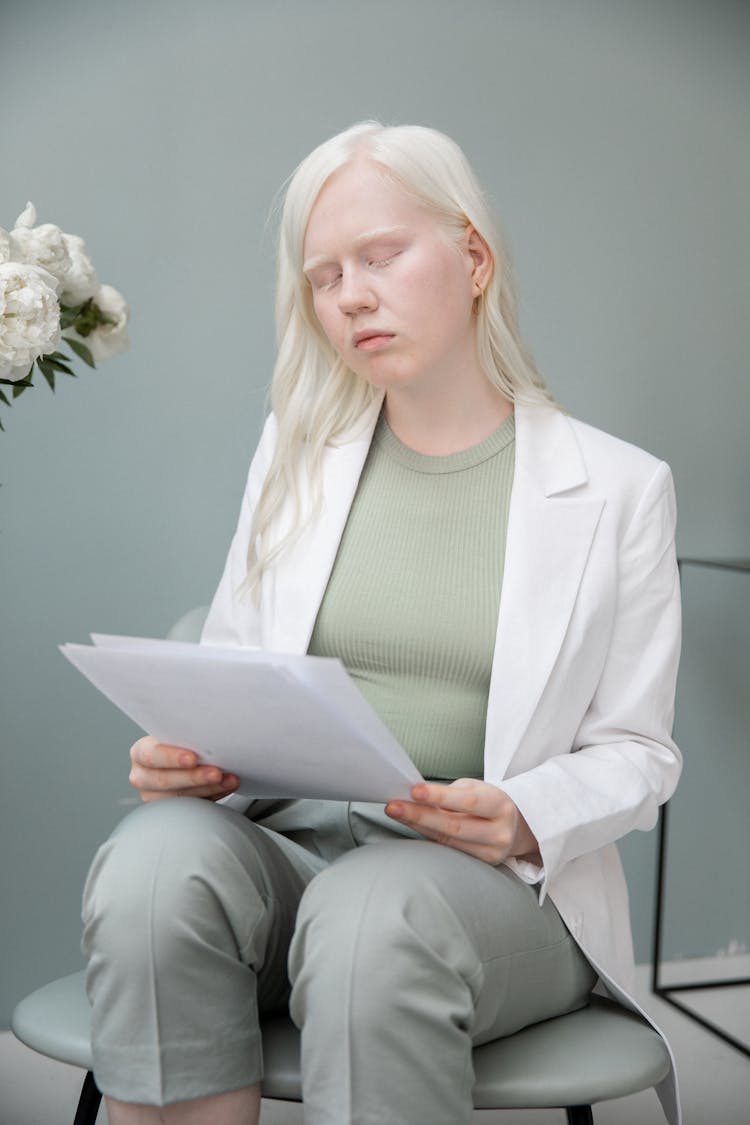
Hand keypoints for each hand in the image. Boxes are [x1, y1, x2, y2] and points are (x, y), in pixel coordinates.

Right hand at [129, 736, 239, 802]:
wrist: (178, 756)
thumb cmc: (179, 742)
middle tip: (216, 773)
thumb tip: (209, 734)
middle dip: (194, 777)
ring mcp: (153, 796)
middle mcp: (142, 776)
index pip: (151, 755)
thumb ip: (185, 735)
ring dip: (208, 788)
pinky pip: (190, 807)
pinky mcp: (168, 809)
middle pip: (165, 780)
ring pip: (179, 797)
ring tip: (228, 780)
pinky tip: (225, 787)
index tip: (193, 758)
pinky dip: (212, 796)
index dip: (172, 757)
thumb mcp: (176, 734)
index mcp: (140, 752)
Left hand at [385, 778, 540, 865]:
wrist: (515, 827)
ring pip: (447, 841)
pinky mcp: (480, 865)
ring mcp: (491, 853)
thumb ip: (451, 794)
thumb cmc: (488, 802)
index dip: (440, 797)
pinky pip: (448, 850)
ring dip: (417, 826)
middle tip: (393, 806)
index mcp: (501, 806)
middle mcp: (499, 833)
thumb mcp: (477, 789)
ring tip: (396, 813)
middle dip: (420, 815)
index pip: (468, 802)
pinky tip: (411, 826)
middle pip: (454, 827)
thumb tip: (415, 796)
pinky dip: (427, 836)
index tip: (414, 790)